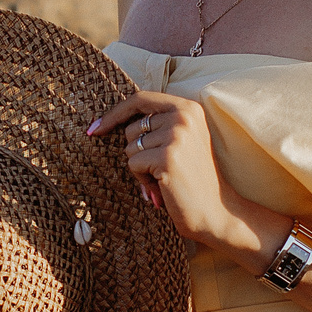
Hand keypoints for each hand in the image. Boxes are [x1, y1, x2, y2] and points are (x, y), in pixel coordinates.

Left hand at [87, 92, 284, 271]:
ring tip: (164, 179)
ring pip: (129, 148)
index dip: (115, 113)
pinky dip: (142, 180)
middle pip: (131, 128)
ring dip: (140, 168)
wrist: (217, 212)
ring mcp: (176, 135)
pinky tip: (162, 187)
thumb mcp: (181, 141)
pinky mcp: (167, 157)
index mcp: (189, 108)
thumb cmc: (192, 180)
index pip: (140, 98)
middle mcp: (184, 116)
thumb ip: (157, 125)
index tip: (95, 129)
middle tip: (161, 170)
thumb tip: (106, 122)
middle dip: (137, 152)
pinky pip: (133, 164)